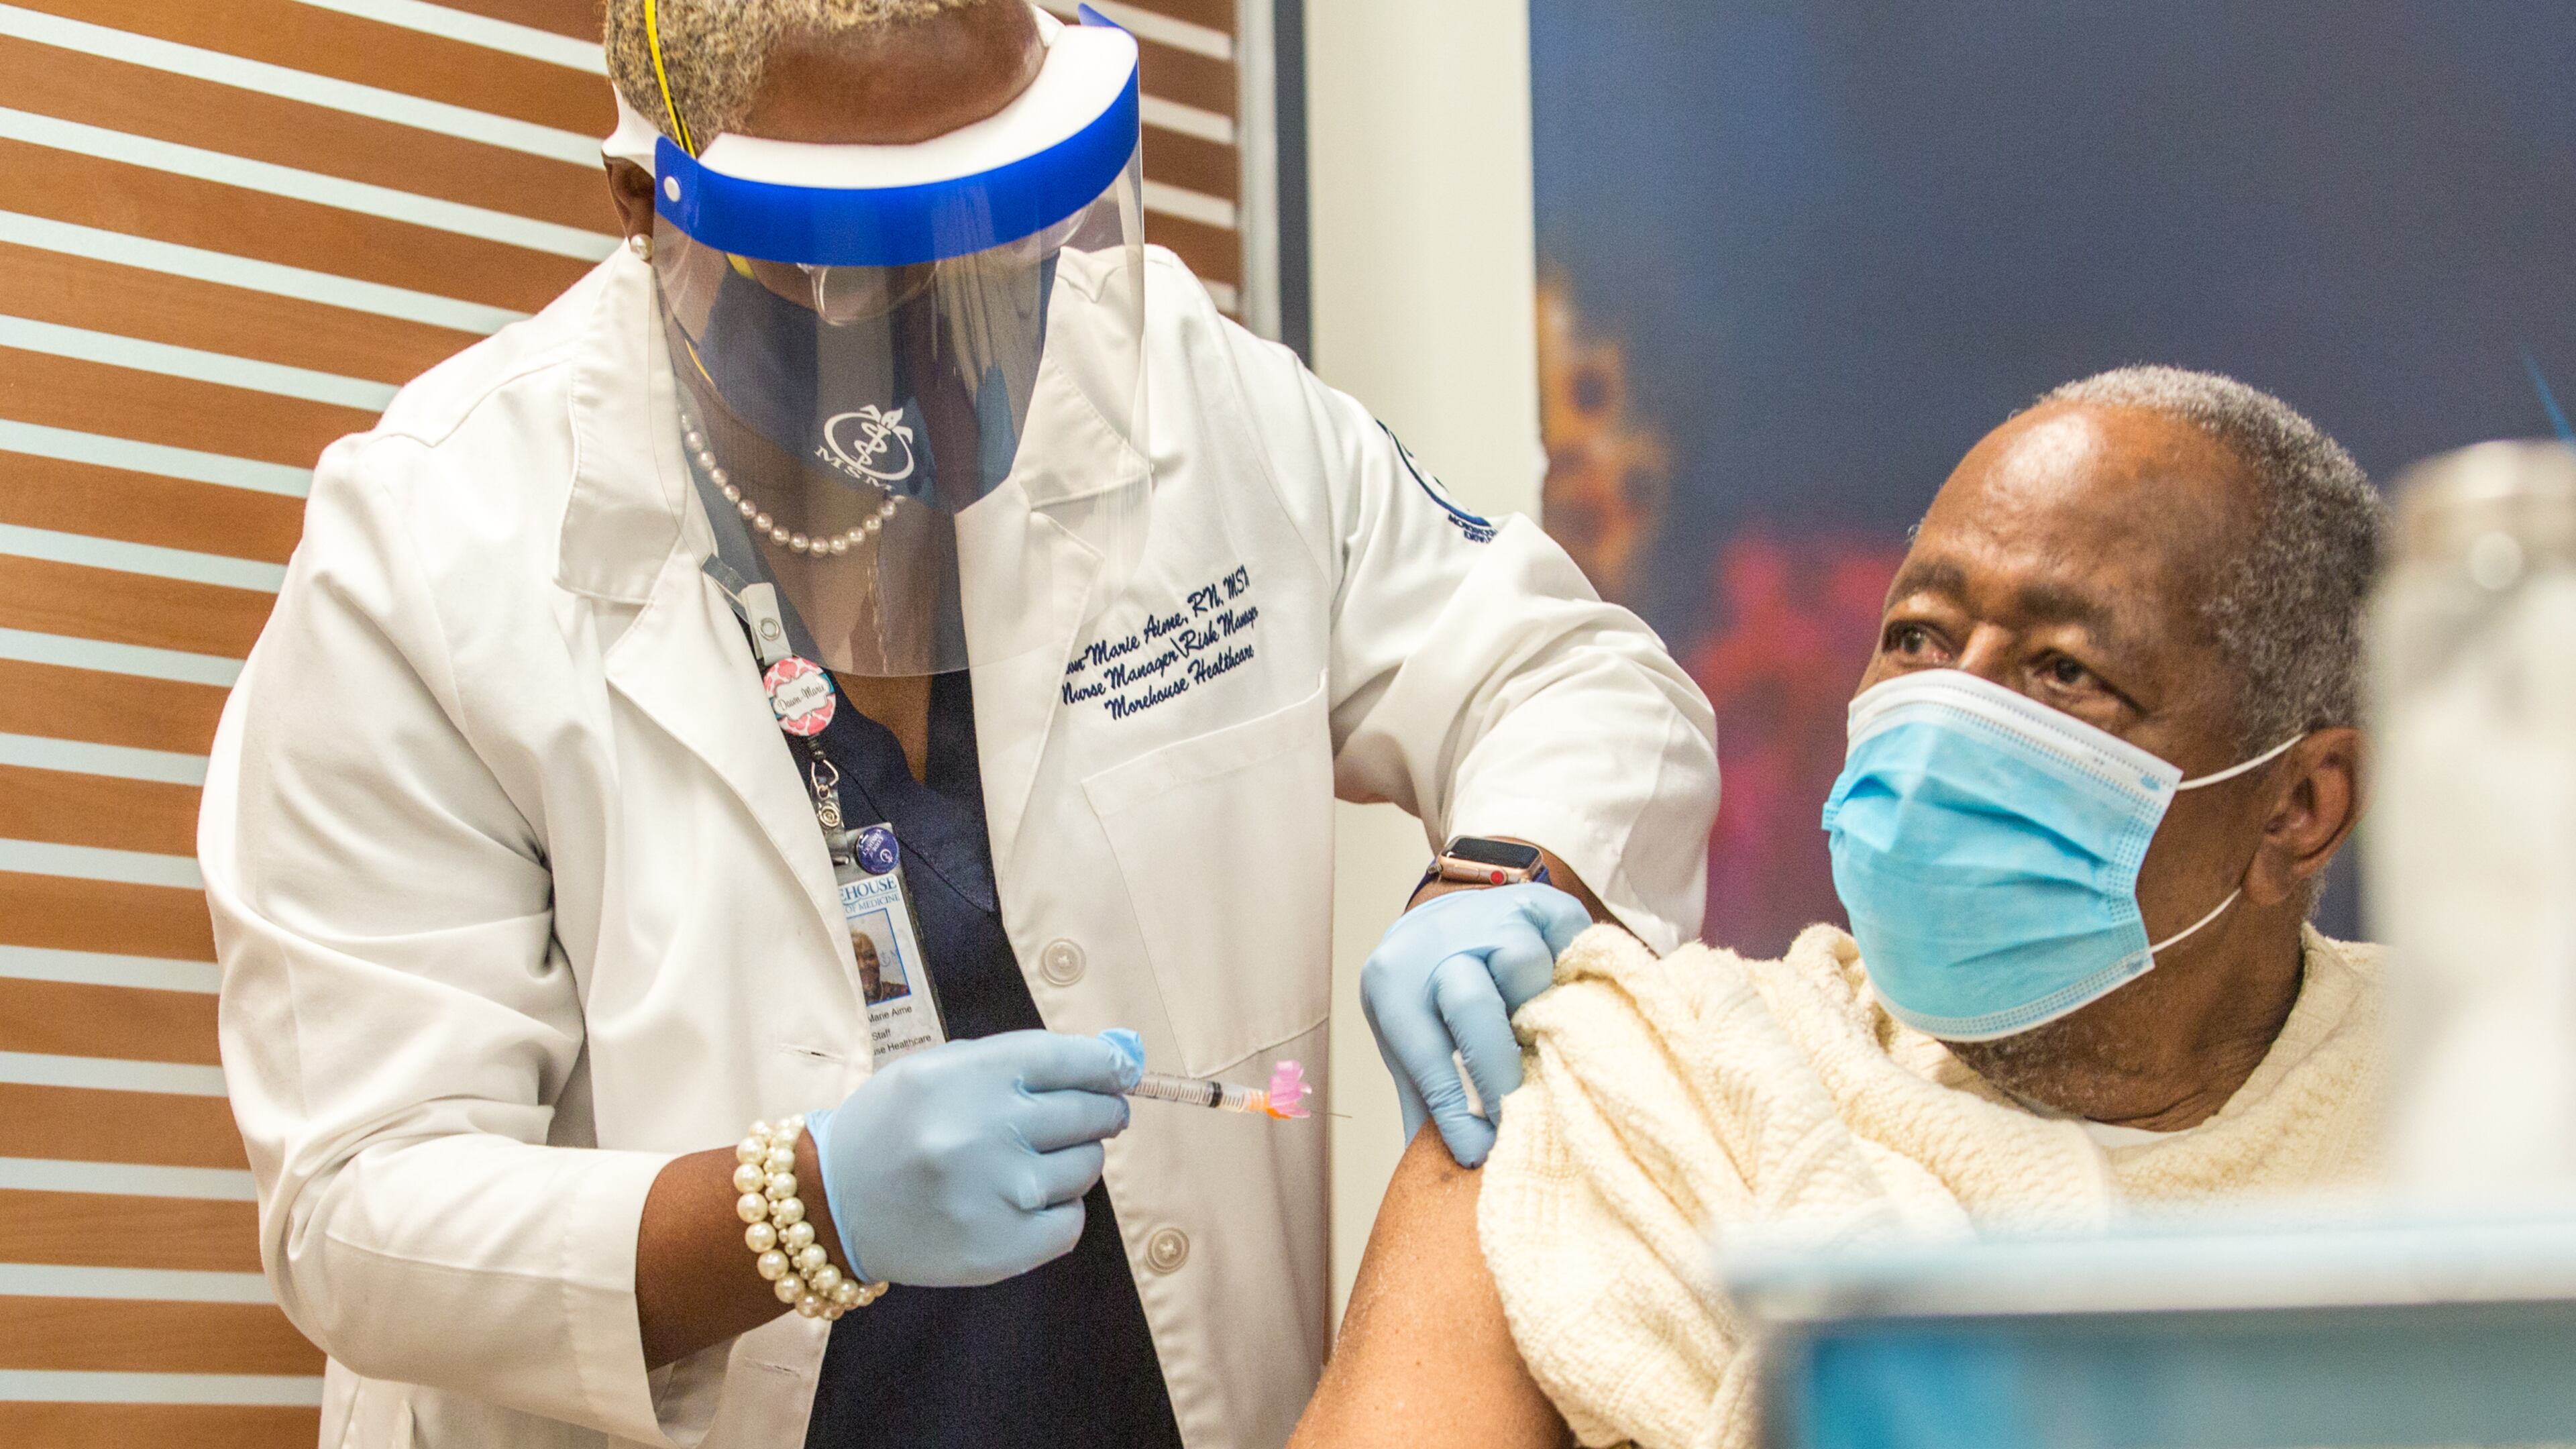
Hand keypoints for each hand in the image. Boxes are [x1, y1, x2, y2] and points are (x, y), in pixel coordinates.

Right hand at [805, 1031, 1138, 1286]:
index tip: (1120, 1071)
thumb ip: (1020, 1060)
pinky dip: (1057, 1212)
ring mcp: (999, 1193)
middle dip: (1101, 1111)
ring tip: (1029, 1162)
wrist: (831, 1203)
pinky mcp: (1001, 1248)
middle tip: (1090, 1116)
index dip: (1109, 1064)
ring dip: (1072, 1161)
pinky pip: (1071, 1222)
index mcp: (974, 1074)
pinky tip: (1019, 1203)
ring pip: (1087, 1167)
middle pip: (1092, 1112)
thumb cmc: (894, 1125)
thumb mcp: (940, 1068)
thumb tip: (1113, 1058)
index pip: (1075, 1059)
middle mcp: (989, 1130)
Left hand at [1359, 882, 1592, 1166]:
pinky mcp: (1535, 900)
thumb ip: (1428, 1108)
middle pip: (1471, 1003)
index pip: (1426, 1055)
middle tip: (1520, 1112)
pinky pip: (1567, 938)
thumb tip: (1442, 1182)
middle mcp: (1433, 943)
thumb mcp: (1409, 1048)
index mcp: (1393, 985)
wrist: (1440, 920)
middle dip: (1498, 1069)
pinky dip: (1574, 970)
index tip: (1481, 1152)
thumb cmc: (1426, 1000)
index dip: (1456, 1111)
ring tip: (1544, 1036)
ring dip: (1538, 1006)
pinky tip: (1569, 994)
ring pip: (1522, 962)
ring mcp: (1486, 915)